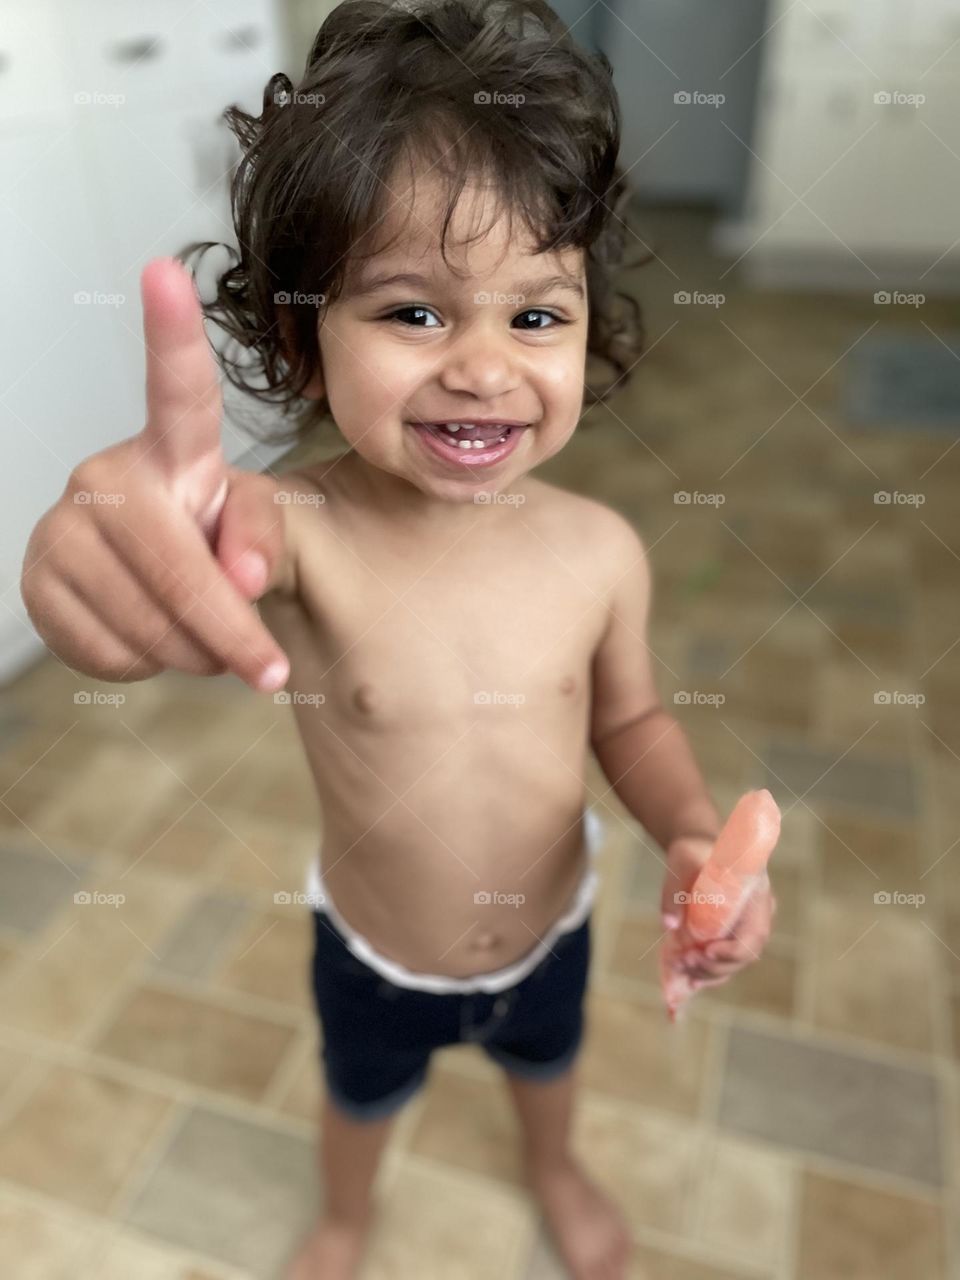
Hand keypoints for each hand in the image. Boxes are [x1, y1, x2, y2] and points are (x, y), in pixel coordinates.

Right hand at [20, 257, 290, 692]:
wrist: (155, 590)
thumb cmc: (209, 543)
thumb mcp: (253, 533)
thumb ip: (262, 540)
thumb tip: (239, 578)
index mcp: (172, 451)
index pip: (176, 390)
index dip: (171, 335)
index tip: (165, 272)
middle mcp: (108, 475)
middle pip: (176, 565)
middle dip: (229, 631)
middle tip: (269, 671)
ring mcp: (65, 526)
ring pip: (146, 620)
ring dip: (192, 653)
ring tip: (201, 640)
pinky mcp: (38, 581)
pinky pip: (107, 650)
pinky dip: (145, 666)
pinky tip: (149, 640)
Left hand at [660, 834, 776, 989]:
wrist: (694, 849)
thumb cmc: (692, 852)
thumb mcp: (680, 864)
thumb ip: (675, 893)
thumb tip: (669, 925)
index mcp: (755, 893)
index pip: (754, 933)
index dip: (733, 950)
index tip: (706, 951)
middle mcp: (756, 915)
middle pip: (745, 954)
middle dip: (715, 965)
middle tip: (685, 960)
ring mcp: (744, 928)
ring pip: (734, 963)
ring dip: (708, 972)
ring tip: (680, 966)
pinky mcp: (729, 937)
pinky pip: (724, 962)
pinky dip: (708, 973)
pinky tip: (690, 980)